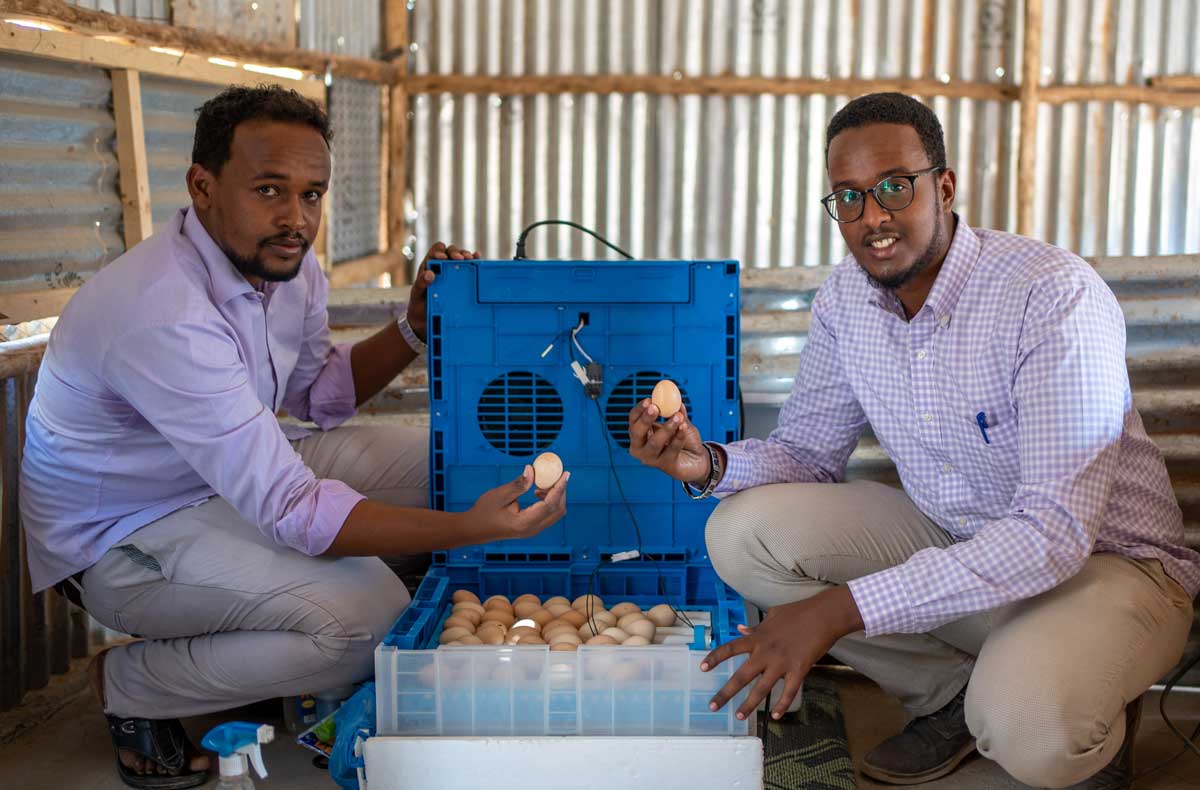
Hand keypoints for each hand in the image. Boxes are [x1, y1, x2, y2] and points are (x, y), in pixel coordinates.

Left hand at [406, 242, 479, 340]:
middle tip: (460, 259)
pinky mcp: (462, 281)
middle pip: (451, 251)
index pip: (436, 250)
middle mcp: (442, 266)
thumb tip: (430, 274)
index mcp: (430, 266)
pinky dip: (475, 261)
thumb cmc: (419, 304)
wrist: (425, 320)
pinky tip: (478, 258)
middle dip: (456, 252)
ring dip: (466, 255)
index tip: (443, 258)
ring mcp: (453, 273)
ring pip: (461, 258)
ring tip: (471, 259)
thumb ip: (420, 283)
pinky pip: (469, 268)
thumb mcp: (417, 294)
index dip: (440, 250)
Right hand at [464, 465, 569, 540]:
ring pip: (555, 513)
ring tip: (542, 483)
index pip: (550, 504)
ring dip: (554, 497)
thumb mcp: (499, 495)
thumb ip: (518, 485)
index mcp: (525, 523)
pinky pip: (548, 515)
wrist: (474, 529)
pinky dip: (549, 502)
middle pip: (558, 510)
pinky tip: (537, 492)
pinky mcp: (531, 528)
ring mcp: (532, 530)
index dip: (560, 488)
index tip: (565, 473)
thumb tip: (532, 470)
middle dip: (560, 491)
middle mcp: (532, 529)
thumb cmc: (484, 512)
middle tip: (556, 474)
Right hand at [627, 400, 710, 483]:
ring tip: (678, 417)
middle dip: (645, 419)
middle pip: (637, 432)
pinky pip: (671, 449)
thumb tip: (674, 399)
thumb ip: (676, 412)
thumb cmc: (683, 440)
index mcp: (640, 434)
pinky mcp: (665, 465)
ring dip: (666, 428)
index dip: (639, 410)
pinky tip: (684, 428)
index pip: (633, 420)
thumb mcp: (679, 422)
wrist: (697, 460)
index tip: (649, 400)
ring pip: (654, 443)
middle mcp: (641, 447)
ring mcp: (651, 458)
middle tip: (655, 408)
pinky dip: (678, 437)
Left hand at [700, 587, 863, 720]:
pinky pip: (788, 692)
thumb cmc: (798, 612)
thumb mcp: (772, 615)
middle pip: (740, 676)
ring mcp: (781, 663)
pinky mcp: (798, 670)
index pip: (730, 648)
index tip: (702, 668)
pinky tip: (776, 716)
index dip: (715, 658)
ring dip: (749, 704)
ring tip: (739, 715)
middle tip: (712, 706)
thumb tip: (741, 629)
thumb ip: (756, 626)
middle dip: (725, 693)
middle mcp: (765, 652)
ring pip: (761, 689)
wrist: (823, 615)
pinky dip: (782, 705)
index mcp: (757, 638)